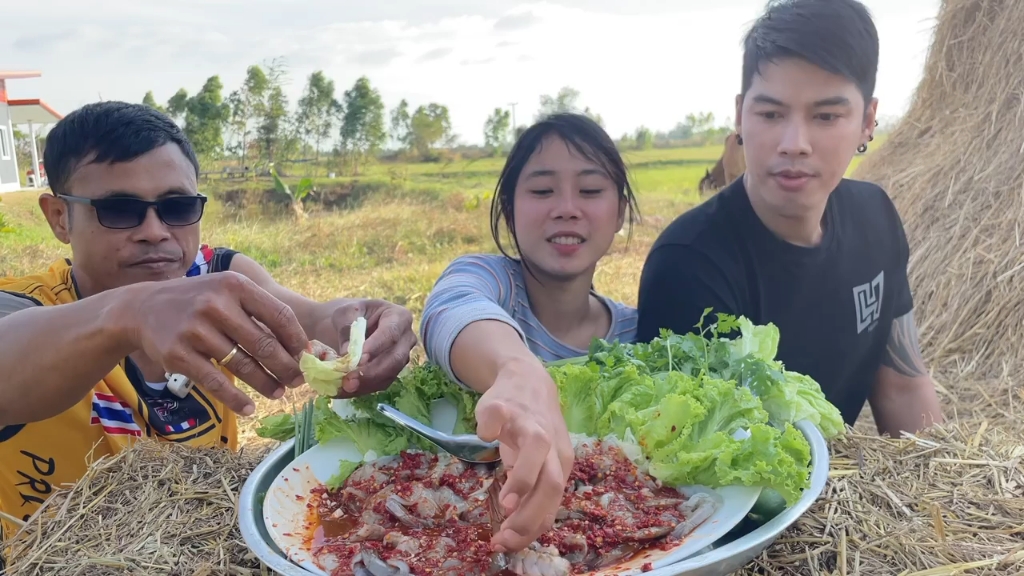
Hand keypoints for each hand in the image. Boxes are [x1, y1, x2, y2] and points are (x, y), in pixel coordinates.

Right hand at [128, 272, 308, 415]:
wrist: (142, 308)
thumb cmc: (197, 301)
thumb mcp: (226, 292)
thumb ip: (259, 311)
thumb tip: (301, 346)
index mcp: (234, 286)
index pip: (279, 314)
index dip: (297, 339)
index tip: (307, 356)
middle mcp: (215, 304)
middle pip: (264, 343)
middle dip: (286, 367)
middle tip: (298, 381)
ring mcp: (195, 330)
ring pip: (243, 365)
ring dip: (267, 384)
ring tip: (279, 393)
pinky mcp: (178, 355)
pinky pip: (216, 383)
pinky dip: (237, 399)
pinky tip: (250, 408)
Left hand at [311, 298, 417, 397]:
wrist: (351, 326)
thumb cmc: (351, 315)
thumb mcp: (345, 313)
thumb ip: (346, 328)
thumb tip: (347, 352)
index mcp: (399, 316)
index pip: (391, 333)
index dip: (377, 347)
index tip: (358, 359)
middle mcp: (406, 338)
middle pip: (395, 358)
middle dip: (371, 372)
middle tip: (348, 381)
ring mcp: (401, 357)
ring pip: (389, 375)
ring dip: (365, 384)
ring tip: (342, 388)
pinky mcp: (392, 372)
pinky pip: (380, 384)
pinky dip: (361, 389)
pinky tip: (343, 391)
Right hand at [474, 358, 573, 552]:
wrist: (526, 380)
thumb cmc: (530, 432)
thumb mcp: (536, 465)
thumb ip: (530, 496)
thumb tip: (512, 536)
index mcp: (560, 463)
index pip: (553, 503)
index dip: (531, 528)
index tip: (506, 543)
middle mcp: (550, 445)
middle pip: (552, 483)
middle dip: (529, 515)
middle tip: (503, 535)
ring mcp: (528, 422)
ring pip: (537, 449)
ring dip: (523, 479)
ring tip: (505, 503)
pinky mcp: (506, 405)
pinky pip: (497, 417)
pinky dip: (488, 428)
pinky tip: (483, 438)